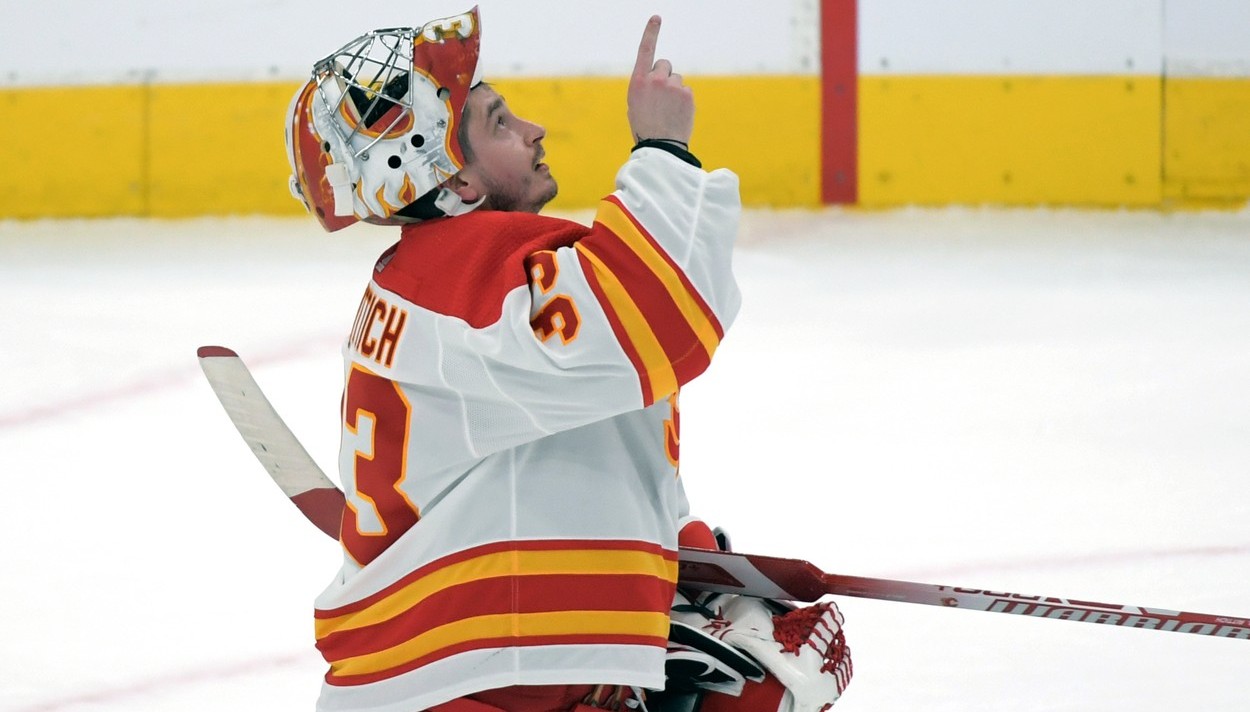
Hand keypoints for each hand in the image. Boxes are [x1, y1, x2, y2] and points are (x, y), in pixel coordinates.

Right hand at [627, 16, 693, 145]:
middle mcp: (655, 79)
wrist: (661, 146)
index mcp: (638, 81)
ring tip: (669, 110)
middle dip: (665, 76)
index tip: (657, 18)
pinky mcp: (686, 94)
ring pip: (677, 80)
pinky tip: (677, 114)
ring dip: (674, 91)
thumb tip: (658, 80)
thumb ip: (646, 87)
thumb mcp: (636, 105)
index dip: (651, 33)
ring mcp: (672, 86)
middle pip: (665, 65)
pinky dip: (683, 101)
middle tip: (662, 97)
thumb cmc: (645, 128)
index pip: (645, 51)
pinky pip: (686, 91)